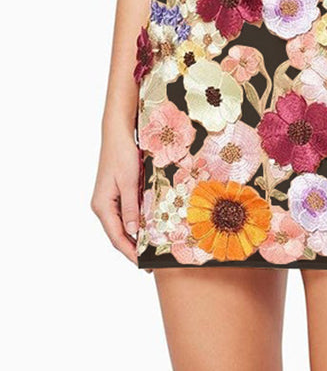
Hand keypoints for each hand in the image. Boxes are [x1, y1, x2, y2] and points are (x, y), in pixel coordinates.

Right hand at [91, 126, 140, 263]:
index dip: (130, 252)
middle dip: (134, 248)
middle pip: (119, 234)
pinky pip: (126, 213)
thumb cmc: (122, 154)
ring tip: (152, 248)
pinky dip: (137, 222)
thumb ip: (131, 207)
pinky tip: (148, 227)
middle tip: (150, 262)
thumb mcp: (129, 181)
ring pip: (123, 225)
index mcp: (102, 206)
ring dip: (136, 236)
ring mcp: (109, 200)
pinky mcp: (116, 193)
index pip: (116, 237)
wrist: (118, 133)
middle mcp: (103, 206)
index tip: (143, 265)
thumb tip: (133, 232)